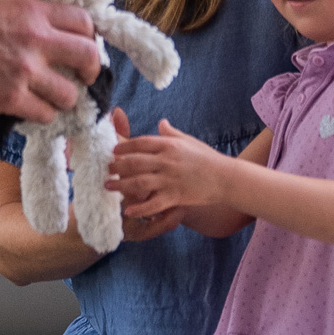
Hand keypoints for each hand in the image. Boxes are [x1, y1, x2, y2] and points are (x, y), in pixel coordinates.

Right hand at [0, 0, 101, 123]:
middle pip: (89, 57)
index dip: (90, 38)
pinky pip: (45, 114)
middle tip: (82, 78)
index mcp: (35, 13)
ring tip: (50, 99)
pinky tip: (29, 110)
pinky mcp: (11, 97)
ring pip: (70, 94)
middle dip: (90, 71)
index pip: (85, 22)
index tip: (83, 49)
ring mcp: (25, 71)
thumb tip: (54, 39)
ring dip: (63, 100)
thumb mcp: (5, 10)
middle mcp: (37, 40)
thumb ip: (33, 22)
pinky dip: (41, 115)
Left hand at [105, 118, 236, 220]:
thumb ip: (171, 133)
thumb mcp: (189, 141)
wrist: (226, 178)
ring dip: (121, 185)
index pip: (140, 143)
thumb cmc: (207, 158)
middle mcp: (167, 161)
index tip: (114, 151)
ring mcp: (170, 180)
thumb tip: (161, 123)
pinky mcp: (175, 196)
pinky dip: (139, 208)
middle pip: (134, 162)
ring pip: (138, 182)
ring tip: (109, 186)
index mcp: (169, 145)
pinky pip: (153, 204)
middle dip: (117, 166)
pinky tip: (128, 211)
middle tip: (107, 169)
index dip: (124, 146)